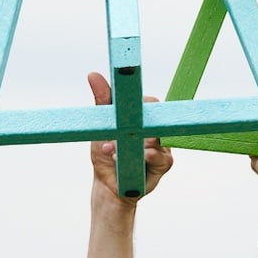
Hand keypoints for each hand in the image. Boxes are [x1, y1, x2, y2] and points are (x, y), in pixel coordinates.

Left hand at [87, 72, 172, 199]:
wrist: (107, 184)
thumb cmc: (105, 153)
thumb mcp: (102, 125)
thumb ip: (103, 100)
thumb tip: (93, 74)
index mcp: (143, 118)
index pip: (150, 102)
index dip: (140, 102)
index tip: (127, 104)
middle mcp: (156, 130)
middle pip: (157, 117)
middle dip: (138, 123)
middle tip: (120, 127)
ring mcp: (162, 146)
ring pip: (157, 137)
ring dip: (136, 143)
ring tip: (111, 150)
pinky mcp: (164, 163)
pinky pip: (162, 156)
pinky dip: (149, 155)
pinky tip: (139, 156)